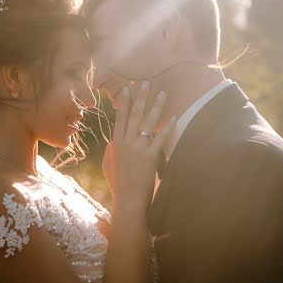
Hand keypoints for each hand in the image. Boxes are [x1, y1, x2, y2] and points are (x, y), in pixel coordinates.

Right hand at [104, 82, 174, 206]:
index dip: (124, 102)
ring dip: (155, 106)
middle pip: (134, 115)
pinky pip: (161, 137)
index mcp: (116, 144)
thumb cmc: (118, 185)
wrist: (128, 199)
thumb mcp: (108, 166)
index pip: (120, 118)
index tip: (128, 89)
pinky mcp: (150, 156)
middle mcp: (126, 143)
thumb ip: (109, 153)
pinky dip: (168, 126)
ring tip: (162, 93)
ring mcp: (138, 148)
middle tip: (145, 83)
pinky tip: (175, 116)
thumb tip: (110, 144)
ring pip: (148, 122)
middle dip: (140, 97)